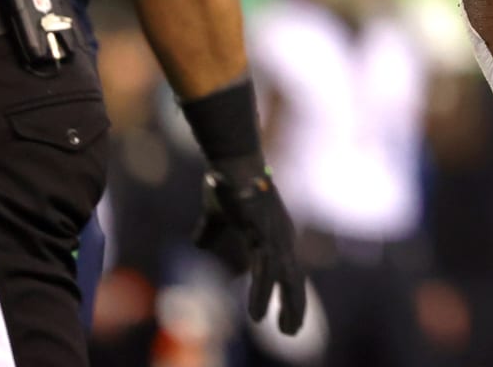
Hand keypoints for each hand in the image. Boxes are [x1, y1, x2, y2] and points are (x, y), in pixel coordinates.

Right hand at [194, 155, 307, 333]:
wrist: (229, 161)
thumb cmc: (225, 184)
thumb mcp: (216, 215)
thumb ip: (209, 233)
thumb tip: (197, 245)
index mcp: (274, 235)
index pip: (286, 270)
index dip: (289, 293)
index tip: (290, 315)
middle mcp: (280, 237)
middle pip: (293, 278)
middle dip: (295, 306)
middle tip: (293, 332)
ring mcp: (274, 236)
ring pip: (284, 280)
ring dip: (286, 307)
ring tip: (288, 332)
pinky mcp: (263, 235)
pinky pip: (265, 272)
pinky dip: (262, 296)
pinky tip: (258, 316)